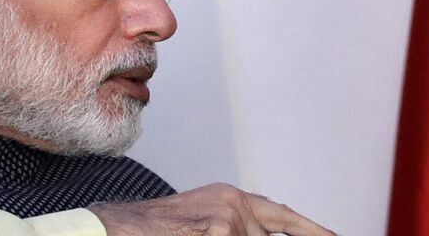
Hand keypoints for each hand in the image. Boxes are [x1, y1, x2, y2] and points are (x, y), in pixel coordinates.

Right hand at [88, 183, 336, 235]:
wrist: (119, 226)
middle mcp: (235, 203)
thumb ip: (234, 229)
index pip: (281, 215)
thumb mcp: (201, 222)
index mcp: (231, 197)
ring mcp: (229, 218)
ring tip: (193, 235)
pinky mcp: (220, 231)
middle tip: (217, 234)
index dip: (309, 230)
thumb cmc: (155, 230)